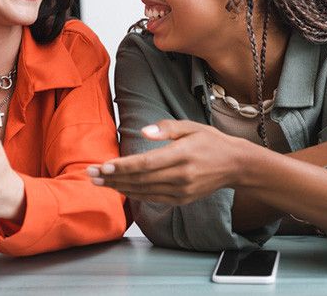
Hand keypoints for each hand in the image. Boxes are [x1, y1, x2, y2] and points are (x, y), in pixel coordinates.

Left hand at [86, 120, 247, 204]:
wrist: (235, 165)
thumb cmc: (210, 141)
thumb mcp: (191, 126)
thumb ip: (166, 128)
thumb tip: (143, 131)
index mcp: (182, 155)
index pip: (146, 163)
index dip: (123, 166)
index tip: (103, 166)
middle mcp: (181, 176)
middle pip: (140, 179)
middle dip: (113, 178)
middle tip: (90, 174)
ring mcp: (181, 191)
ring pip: (143, 191)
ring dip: (119, 187)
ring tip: (98, 182)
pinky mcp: (181, 199)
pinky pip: (152, 198)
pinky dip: (134, 194)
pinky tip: (120, 188)